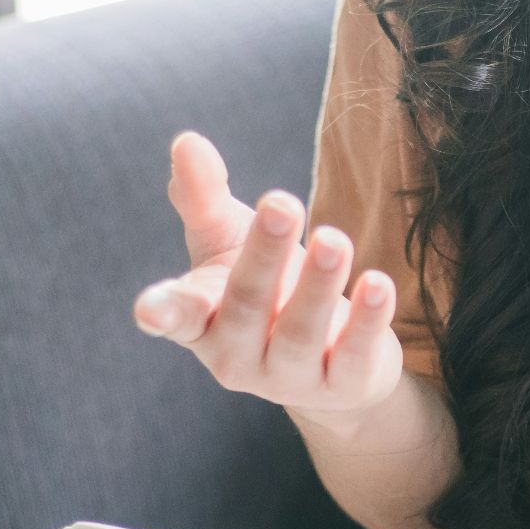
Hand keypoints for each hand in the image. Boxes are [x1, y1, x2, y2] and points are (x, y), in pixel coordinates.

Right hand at [133, 131, 404, 430]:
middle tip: (282, 203)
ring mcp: (289, 378)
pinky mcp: (342, 386)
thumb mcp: (228, 241)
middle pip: (248, 304)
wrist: (328, 358)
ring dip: (318, 284)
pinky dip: (367, 320)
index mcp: (201, 321)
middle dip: (265, 255)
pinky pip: (353, 355)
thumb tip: (187, 142)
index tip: (151, 309)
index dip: (164, 312)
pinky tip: (378, 283)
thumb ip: (203, 197)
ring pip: (301, 333)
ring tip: (334, 238)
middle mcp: (238, 356)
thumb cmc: (265, 288)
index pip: (180, 315)